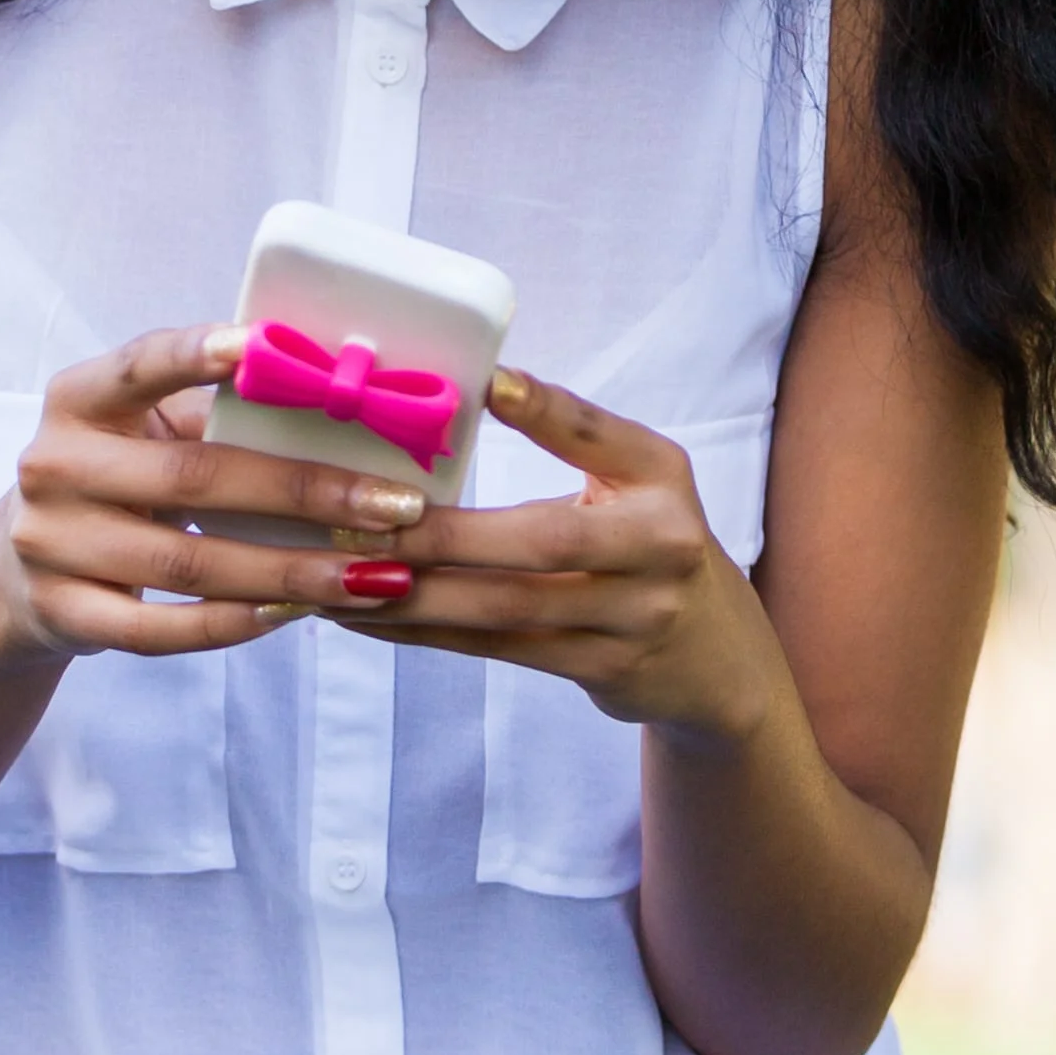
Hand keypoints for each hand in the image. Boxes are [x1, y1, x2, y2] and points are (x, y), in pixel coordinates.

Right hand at [0, 326, 433, 663]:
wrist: (17, 573)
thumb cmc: (116, 481)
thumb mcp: (140, 432)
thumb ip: (214, 410)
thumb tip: (344, 393)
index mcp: (78, 399)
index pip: (139, 365)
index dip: (195, 353)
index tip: (257, 343)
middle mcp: (54, 464)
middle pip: (194, 478)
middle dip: (307, 492)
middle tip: (396, 505)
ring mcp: (52, 543)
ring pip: (188, 563)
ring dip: (292, 571)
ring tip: (374, 575)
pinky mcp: (62, 612)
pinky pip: (162, 630)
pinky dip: (235, 623)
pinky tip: (297, 614)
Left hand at [338, 366, 786, 741]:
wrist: (716, 659)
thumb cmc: (647, 546)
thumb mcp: (637, 482)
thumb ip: (571, 439)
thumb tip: (475, 386)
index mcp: (661, 476)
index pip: (600, 436)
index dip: (547, 411)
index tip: (488, 386)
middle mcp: (661, 544)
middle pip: (541, 540)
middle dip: (441, 536)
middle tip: (355, 521)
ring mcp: (636, 615)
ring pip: (508, 607)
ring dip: (415, 594)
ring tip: (339, 576)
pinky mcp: (605, 668)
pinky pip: (499, 650)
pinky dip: (427, 633)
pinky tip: (369, 615)